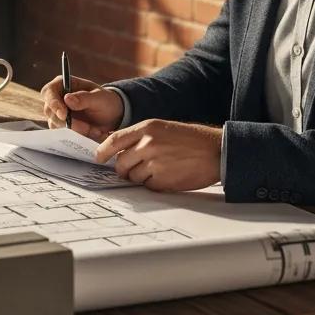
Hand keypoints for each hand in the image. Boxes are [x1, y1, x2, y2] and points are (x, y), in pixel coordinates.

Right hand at [41, 75, 123, 141]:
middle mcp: (56, 98)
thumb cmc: (105, 101)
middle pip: (50, 111)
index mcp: (62, 84)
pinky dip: (76, 136)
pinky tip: (89, 132)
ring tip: (93, 129)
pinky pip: (61, 134)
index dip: (53, 103)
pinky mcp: (61, 127)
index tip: (64, 115)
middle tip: (86, 128)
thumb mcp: (99, 98)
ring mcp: (57, 114)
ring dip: (74, 130)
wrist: (112, 116)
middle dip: (67, 122)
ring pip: (55, 124)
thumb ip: (84, 98)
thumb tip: (67, 98)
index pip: (49, 92)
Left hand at [95, 119, 221, 191]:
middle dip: (124, 169)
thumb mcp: (163, 128)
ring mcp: (155, 163)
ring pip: (133, 176)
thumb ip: (141, 137)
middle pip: (120, 162)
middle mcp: (148, 144)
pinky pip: (147, 186)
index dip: (103, 150)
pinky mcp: (163, 180)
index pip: (115, 139)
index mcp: (147, 128)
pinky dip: (153, 184)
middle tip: (132, 170)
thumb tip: (120, 151)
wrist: (216, 151)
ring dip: (140, 177)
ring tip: (158, 170)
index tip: (98, 157)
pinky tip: (167, 176)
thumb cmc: (191, 139)